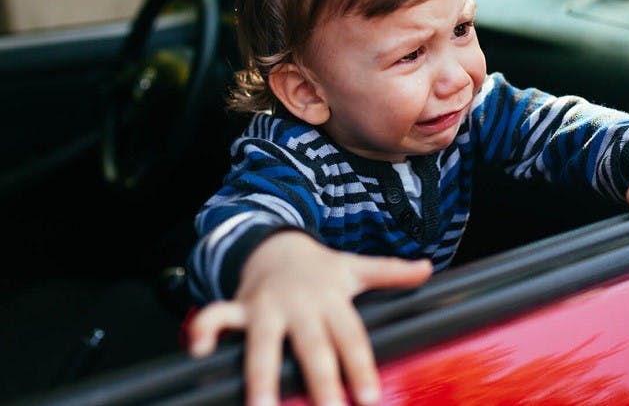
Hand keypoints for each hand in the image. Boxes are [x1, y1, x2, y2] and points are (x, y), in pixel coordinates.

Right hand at [185, 231, 432, 405]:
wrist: (276, 243)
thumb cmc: (321, 268)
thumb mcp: (356, 268)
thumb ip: (390, 273)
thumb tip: (428, 268)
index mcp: (333, 300)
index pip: (351, 337)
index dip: (361, 366)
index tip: (370, 397)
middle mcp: (301, 306)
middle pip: (312, 348)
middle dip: (320, 381)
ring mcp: (268, 308)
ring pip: (263, 344)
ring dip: (260, 376)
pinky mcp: (239, 309)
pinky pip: (216, 317)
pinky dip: (202, 330)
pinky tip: (197, 351)